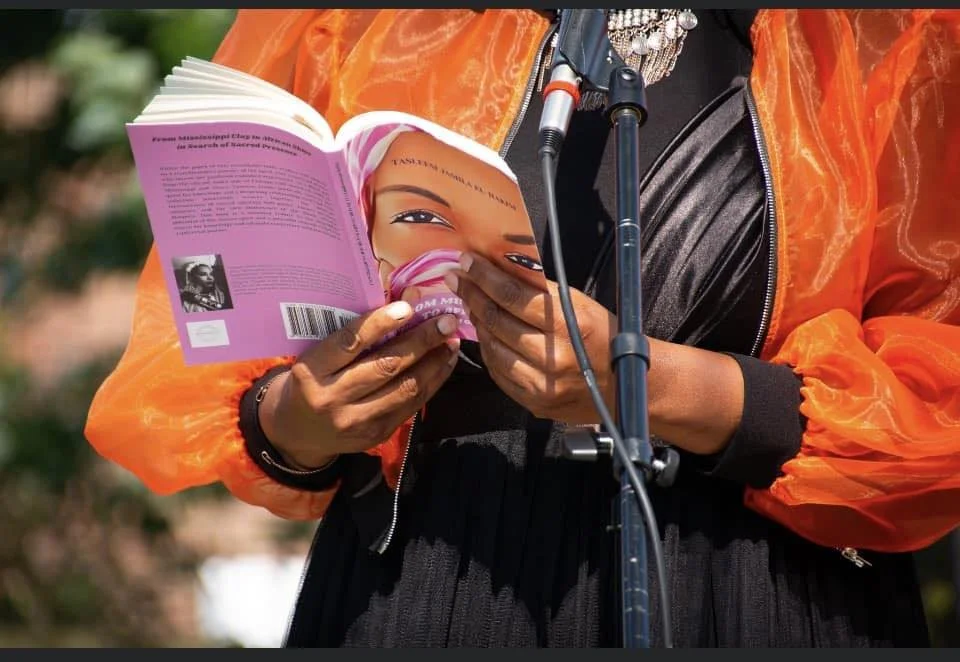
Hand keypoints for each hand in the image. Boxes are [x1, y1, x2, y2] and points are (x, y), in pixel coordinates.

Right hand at [258, 299, 460, 468]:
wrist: (296, 431)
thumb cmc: (311, 379)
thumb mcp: (317, 352)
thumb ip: (355, 330)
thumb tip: (405, 298)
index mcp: (312, 370)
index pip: (350, 342)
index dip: (381, 323)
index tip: (409, 307)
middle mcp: (332, 397)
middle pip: (386, 365)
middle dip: (422, 341)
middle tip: (447, 320)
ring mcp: (355, 420)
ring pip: (405, 388)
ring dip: (434, 362)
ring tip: (452, 341)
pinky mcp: (375, 436)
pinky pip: (411, 406)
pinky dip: (432, 383)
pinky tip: (444, 364)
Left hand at [445, 252, 616, 424]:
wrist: (625, 388)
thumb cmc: (603, 337)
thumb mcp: (579, 305)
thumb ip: (541, 290)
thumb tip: (501, 267)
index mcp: (569, 325)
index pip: (514, 296)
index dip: (485, 277)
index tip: (466, 262)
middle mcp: (553, 357)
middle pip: (497, 321)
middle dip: (472, 295)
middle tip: (456, 279)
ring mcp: (541, 384)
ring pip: (492, 348)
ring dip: (476, 322)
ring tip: (470, 303)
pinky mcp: (533, 402)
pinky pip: (499, 372)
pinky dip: (488, 350)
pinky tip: (485, 333)